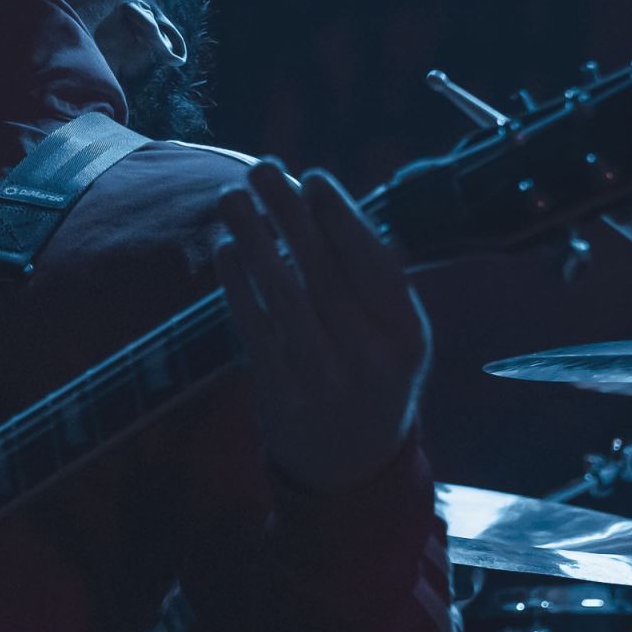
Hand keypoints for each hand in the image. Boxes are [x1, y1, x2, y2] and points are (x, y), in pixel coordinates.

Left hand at [214, 161, 431, 491]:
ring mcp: (322, 379)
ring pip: (283, 295)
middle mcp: (368, 358)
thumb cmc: (372, 375)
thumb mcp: (396, 334)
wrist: (351, 464)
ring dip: (254, 239)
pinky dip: (236, 285)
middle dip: (290, 213)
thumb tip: (326, 202)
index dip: (341, 217)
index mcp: (407, 336)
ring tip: (232, 195)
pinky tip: (224, 249)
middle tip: (263, 167)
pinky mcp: (279, 394)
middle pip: (324, 272)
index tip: (312, 176)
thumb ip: (373, 279)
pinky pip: (253, 328)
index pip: (374, 264)